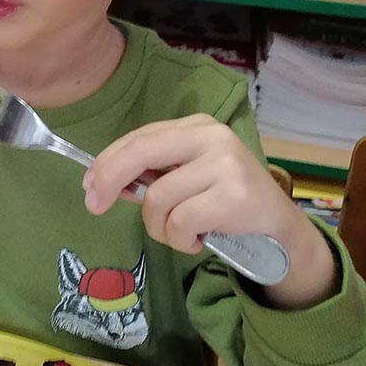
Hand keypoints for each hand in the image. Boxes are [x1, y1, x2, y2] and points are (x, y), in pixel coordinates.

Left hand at [82, 115, 337, 307]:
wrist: (276, 226)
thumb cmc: (222, 201)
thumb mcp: (185, 179)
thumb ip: (150, 176)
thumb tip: (100, 183)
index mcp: (196, 126)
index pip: (140, 137)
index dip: (107, 161)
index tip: (88, 185)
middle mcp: (211, 136)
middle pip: (141, 153)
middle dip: (109, 180)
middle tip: (94, 206)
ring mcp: (225, 164)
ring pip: (158, 199)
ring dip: (158, 227)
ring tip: (179, 233)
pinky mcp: (234, 195)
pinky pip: (180, 222)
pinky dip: (179, 239)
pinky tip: (197, 239)